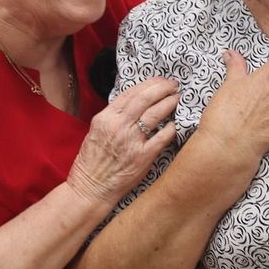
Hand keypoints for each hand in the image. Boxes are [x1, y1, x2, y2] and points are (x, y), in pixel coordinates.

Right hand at [67, 76, 178, 204]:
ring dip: (168, 103)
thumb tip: (134, 103)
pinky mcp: (143, 157)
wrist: (91, 188)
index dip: (148, 84)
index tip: (160, 81)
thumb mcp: (97, 131)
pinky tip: (175, 124)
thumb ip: (114, 117)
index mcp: (105, 118)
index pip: (131, 93)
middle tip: (173, 85)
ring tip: (177, 99)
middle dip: (162, 88)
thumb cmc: (92, 161)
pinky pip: (162, 138)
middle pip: (145, 99)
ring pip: (155, 114)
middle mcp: (118, 126)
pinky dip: (171, 128)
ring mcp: (131, 141)